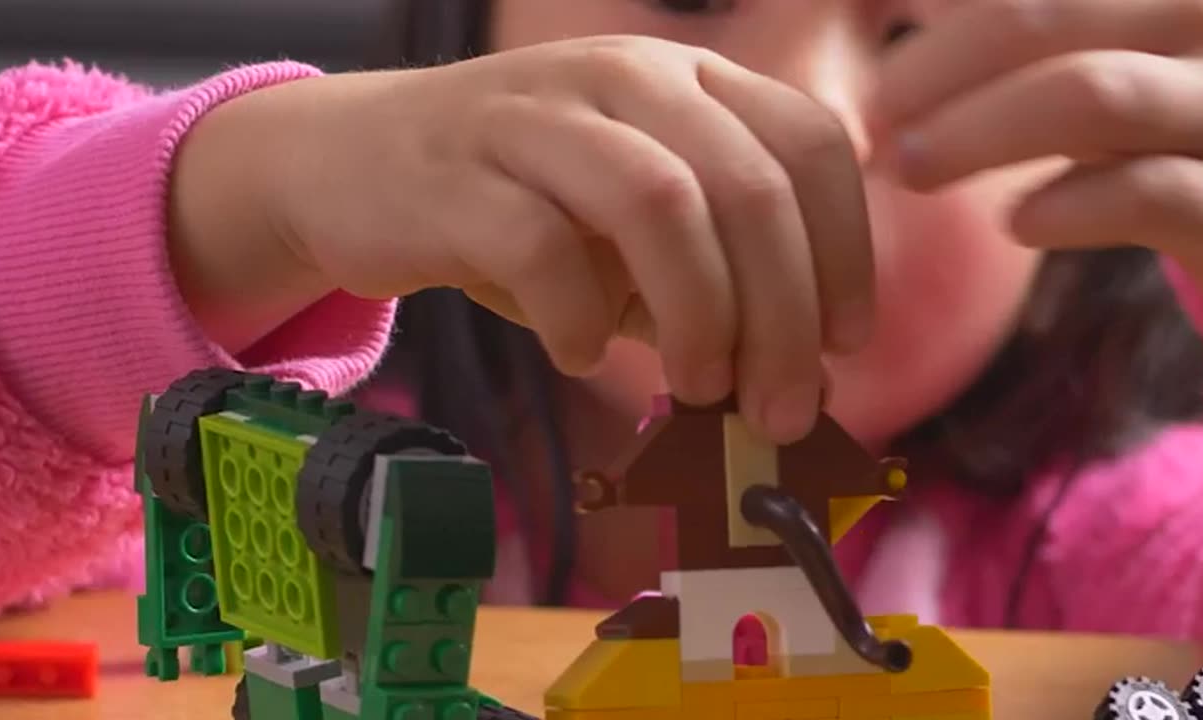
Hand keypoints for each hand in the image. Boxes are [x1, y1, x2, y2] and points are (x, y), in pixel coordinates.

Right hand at [271, 36, 873, 442]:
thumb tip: (796, 376)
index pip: (809, 144)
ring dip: (700, 313)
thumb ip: (713, 278)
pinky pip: (542, 246)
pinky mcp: (456, 173)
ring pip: (658, 201)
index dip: (846, 250)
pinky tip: (583, 352)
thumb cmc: (520, 207)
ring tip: (695, 385)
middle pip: (747, 183)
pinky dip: (579, 318)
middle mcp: (622, 76)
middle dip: (783, 313)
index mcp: (685, 78)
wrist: (356, 166)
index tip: (846, 344)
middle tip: (778, 407)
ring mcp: (535, 115)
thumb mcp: (632, 229)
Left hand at [869, 0, 1202, 322]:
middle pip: (1041, 14)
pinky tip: (1015, 221)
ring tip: (908, 166)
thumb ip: (1021, 26)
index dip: (943, 11)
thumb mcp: (1103, 53)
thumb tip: (907, 3)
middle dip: (936, 65)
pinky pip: (1148, 193)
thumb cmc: (1166, 124)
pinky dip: (1065, 206)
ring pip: (1094, 94)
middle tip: (872, 115)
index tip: (877, 49)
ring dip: (979, 131)